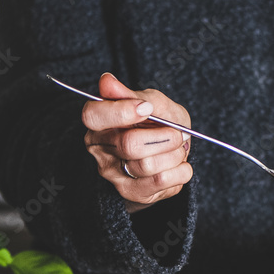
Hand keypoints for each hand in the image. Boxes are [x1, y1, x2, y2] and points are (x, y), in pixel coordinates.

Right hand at [82, 72, 192, 213]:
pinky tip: (179, 164)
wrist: (170, 155)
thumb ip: (131, 94)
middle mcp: (100, 149)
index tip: (147, 108)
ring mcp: (114, 174)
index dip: (121, 111)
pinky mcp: (132, 193)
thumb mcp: (151, 102)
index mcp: (98, 122)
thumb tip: (106, 81)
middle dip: (164, 137)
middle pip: (130, 144)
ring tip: (178, 149)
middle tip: (178, 133)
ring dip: (175, 154)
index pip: (93, 116)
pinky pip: (162, 182)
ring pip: (148, 166)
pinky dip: (180, 170)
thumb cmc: (158, 124)